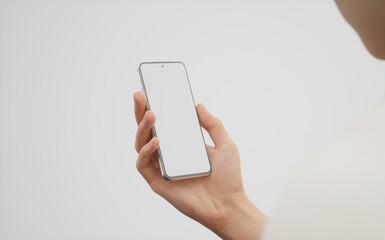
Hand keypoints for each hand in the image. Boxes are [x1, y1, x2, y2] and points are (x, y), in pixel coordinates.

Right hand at [133, 91, 266, 239]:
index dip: (156, 106)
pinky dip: (147, 151)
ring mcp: (162, 167)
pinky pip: (144, 164)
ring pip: (141, 144)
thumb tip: (199, 105)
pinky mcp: (158, 182)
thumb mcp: (226, 144)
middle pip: (148, 130)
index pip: (164, 122)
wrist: (229, 204)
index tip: (152, 89)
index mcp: (182, 144)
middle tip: (141, 95)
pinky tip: (157, 141)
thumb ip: (213, 124)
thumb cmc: (228, 178)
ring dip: (143, 128)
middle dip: (141, 111)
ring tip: (152, 115)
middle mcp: (169, 154)